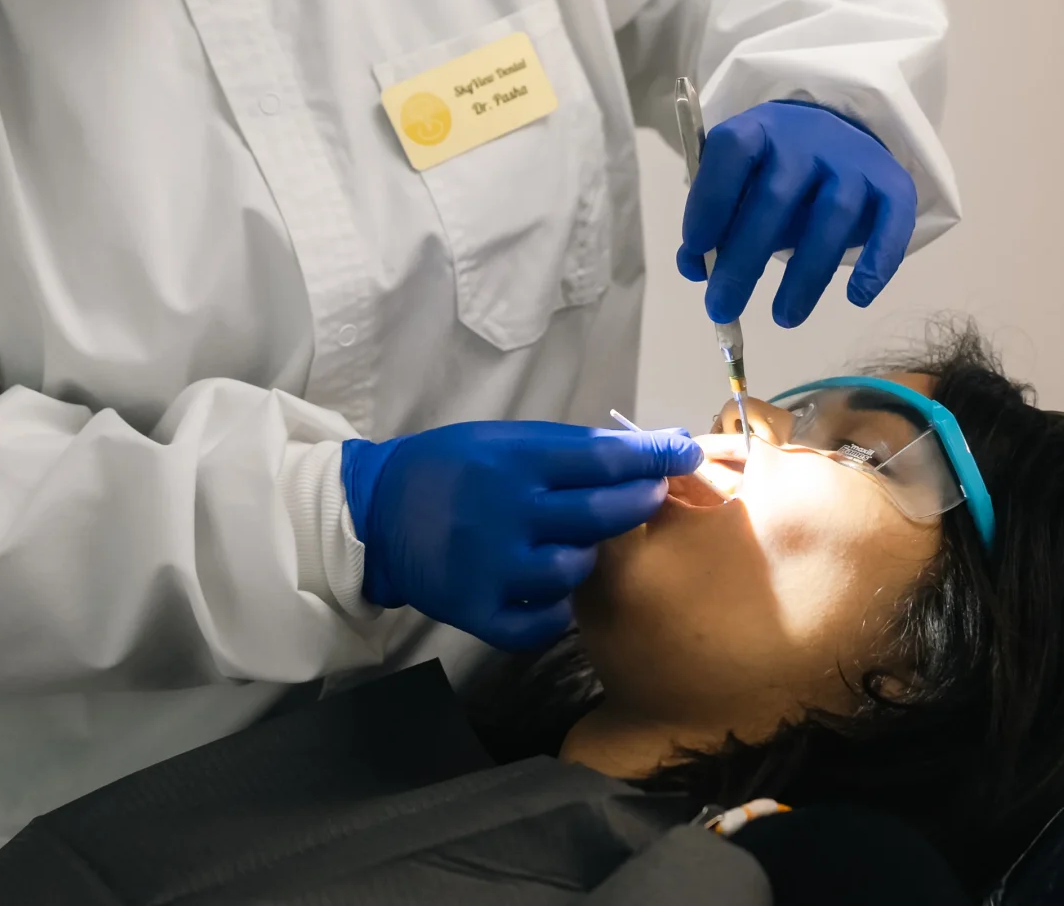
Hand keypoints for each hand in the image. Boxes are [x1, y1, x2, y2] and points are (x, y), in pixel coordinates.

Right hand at [340, 420, 700, 650]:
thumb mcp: (507, 440)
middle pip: (600, 514)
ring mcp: (490, 566)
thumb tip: (654, 449)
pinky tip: (548, 590)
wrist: (378, 512)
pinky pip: (541, 622)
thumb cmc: (455, 467)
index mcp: (513, 460)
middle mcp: (504, 511)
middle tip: (650, 495)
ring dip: (585, 558)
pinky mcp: (475, 610)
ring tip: (575, 544)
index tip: (685, 453)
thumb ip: (573, 449)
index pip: (603, 459)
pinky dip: (554, 610)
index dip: (654, 457)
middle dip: (638, 502)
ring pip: (574, 572)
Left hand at [677, 100, 917, 324]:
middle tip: (723, 307)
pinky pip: (892, 224)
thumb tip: (694, 268)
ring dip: (806, 274)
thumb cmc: (775, 170)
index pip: (732, 152)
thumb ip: (711, 222)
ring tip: (784, 318)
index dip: (711, 199)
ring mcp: (854, 160)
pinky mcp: (894, 185)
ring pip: (832, 216)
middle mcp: (808, 139)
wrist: (842, 134)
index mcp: (760, 130)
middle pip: (777, 198)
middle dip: (745, 259)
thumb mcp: (738, 184)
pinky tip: (856, 298)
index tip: (697, 249)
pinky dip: (877, 262)